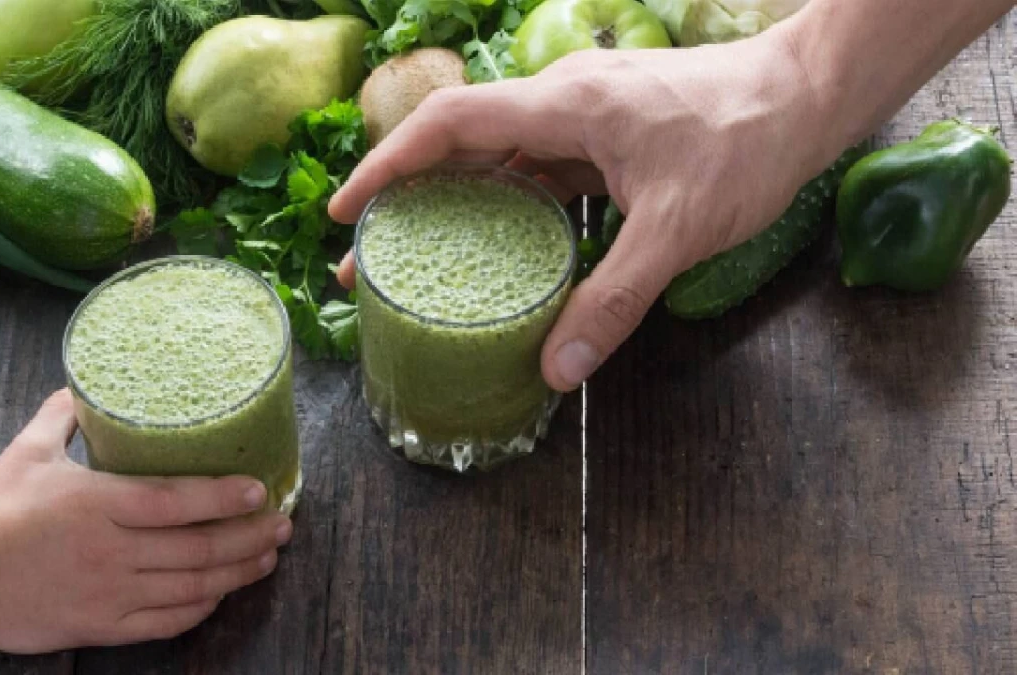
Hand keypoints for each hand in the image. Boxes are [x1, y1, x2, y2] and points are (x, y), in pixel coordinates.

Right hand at [0, 389, 291, 653]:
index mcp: (98, 503)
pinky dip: (200, 608)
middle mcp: (112, 550)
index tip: (260, 490)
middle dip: (250, 536)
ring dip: (237, 572)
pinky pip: (165, 622)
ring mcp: (110, 592)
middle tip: (283, 524)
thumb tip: (82, 384)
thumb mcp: (27, 452)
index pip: (176, 501)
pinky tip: (221, 594)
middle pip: (198, 547)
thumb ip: (62, 416)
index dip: (224, 496)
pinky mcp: (101, 626)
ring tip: (268, 558)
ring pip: (191, 586)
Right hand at [330, 27, 845, 390]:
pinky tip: (500, 252)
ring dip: (456, 206)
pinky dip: (508, 208)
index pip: (451, 124)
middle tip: (367, 260)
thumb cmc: (749, 141)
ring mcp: (584, 117)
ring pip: (498, 160)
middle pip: (461, 145)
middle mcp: (562, 104)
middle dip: (407, 199)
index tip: (346, 210)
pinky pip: (539, 171)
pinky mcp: (606, 136)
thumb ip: (616, 297)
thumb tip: (557, 368)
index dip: (389, 164)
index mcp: (564, 107)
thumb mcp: (679, 229)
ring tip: (418, 261)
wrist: (810, 94)